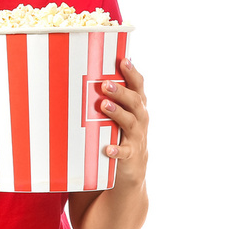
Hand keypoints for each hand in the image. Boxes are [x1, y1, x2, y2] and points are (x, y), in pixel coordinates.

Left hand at [100, 59, 148, 184]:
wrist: (133, 167)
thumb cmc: (121, 132)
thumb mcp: (120, 113)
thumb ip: (111, 97)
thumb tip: (89, 74)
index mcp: (137, 106)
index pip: (138, 86)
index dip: (132, 73)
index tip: (123, 61)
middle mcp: (140, 118)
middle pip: (134, 101)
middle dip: (120, 92)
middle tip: (104, 84)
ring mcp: (136, 136)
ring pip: (130, 122)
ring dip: (117, 113)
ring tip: (104, 105)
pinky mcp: (130, 154)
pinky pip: (124, 152)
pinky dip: (116, 150)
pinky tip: (107, 148)